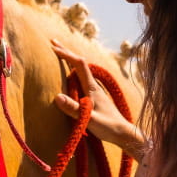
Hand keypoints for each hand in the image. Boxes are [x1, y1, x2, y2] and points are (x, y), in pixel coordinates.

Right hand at [51, 40, 147, 159]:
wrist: (124, 134)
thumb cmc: (108, 127)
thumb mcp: (89, 119)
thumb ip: (75, 109)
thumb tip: (57, 96)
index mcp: (92, 88)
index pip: (79, 64)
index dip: (67, 55)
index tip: (53, 49)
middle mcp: (93, 86)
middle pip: (79, 64)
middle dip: (66, 52)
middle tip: (52, 42)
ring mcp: (93, 92)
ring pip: (80, 71)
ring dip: (68, 61)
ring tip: (58, 54)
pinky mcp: (93, 98)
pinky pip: (80, 80)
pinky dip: (72, 72)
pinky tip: (68, 76)